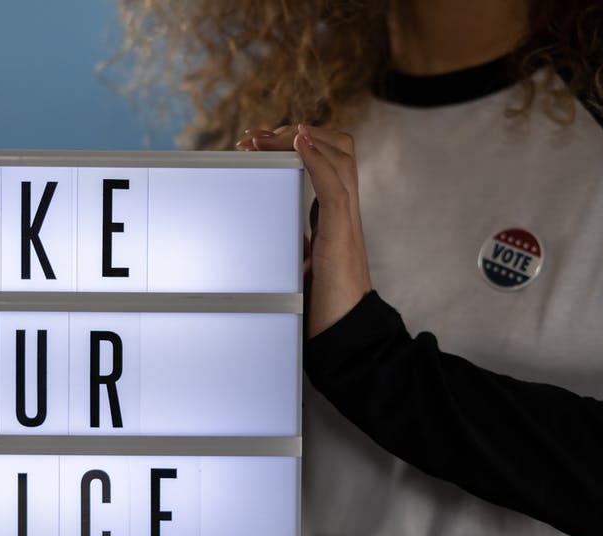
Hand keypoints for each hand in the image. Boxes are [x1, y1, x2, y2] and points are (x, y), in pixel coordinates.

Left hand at [238, 124, 372, 337]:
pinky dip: (317, 159)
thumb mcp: (301, 264)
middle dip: (297, 133)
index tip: (259, 143)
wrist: (344, 335)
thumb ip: (293, 242)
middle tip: (255, 138)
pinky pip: (335, 187)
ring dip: (302, 138)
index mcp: (335, 216)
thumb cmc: (324, 306)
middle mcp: (345, 212)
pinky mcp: (342, 236)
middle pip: (339, 148)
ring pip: (342, 157)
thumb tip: (265, 230)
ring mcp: (347, 221)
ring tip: (266, 137)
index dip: (297, 143)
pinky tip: (300, 144)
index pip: (328, 160)